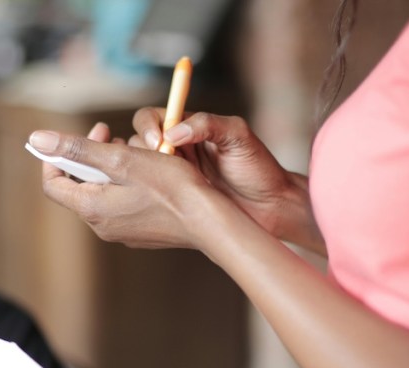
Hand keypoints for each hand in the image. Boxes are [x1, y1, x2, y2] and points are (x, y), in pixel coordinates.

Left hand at [31, 126, 230, 250]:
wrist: (209, 222)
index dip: (57, 156)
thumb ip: (79, 149)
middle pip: (80, 186)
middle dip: (91, 157)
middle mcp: (102, 225)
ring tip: (134, 153)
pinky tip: (151, 174)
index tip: (81, 137)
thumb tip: (38, 139)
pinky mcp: (142, 233)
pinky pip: (124, 204)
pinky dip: (129, 184)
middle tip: (111, 138)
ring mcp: (123, 232)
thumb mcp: (122, 159)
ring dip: (112, 168)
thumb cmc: (171, 188)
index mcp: (91, 208)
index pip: (53, 183)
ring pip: (104, 193)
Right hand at [132, 108, 317, 247]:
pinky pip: (147, 193)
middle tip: (161, 168)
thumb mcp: (238, 137)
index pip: (152, 118)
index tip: (158, 142)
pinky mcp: (172, 200)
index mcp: (188, 129)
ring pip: (139, 170)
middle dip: (142, 153)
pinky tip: (159, 200)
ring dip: (143, 175)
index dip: (148, 126)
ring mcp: (172, 177)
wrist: (270, 208)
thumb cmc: (258, 168)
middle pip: (138, 143)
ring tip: (163, 186)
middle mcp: (176, 150)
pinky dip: (144, 194)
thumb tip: (173, 132)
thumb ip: (208, 124)